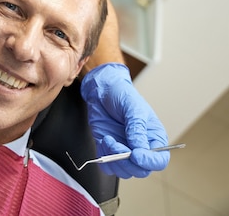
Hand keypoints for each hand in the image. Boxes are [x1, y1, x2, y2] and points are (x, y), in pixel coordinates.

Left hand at [81, 63, 169, 177]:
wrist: (102, 90)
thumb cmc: (122, 95)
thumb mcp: (133, 107)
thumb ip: (137, 128)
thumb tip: (139, 148)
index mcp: (154, 137)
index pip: (159, 160)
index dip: (149, 162)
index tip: (136, 154)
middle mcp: (141, 147)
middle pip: (141, 170)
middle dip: (127, 161)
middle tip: (116, 145)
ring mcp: (125, 151)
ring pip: (124, 171)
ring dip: (114, 159)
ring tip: (108, 139)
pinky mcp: (110, 152)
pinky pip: (109, 167)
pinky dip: (104, 159)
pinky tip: (104, 141)